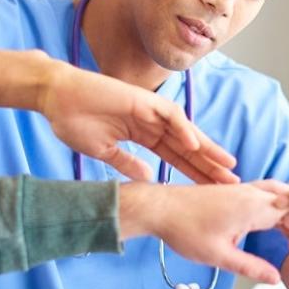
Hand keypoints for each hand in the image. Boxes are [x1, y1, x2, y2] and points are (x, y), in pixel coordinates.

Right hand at [39, 59, 237, 183]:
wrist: (55, 98)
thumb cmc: (74, 122)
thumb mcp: (104, 152)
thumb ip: (127, 163)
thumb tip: (148, 178)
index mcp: (143, 136)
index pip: (175, 157)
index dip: (194, 173)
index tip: (212, 191)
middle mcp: (151, 123)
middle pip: (187, 147)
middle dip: (209, 164)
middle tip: (232, 182)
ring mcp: (149, 110)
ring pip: (186, 131)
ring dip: (206, 147)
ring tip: (226, 165)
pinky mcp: (142, 99)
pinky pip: (169, 114)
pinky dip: (183, 128)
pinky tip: (195, 144)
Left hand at [120, 180, 288, 282]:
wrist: (160, 207)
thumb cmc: (184, 229)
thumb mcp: (219, 256)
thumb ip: (250, 267)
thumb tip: (274, 278)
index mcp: (253, 207)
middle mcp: (252, 193)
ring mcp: (243, 188)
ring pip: (281, 194)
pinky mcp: (234, 189)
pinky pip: (266, 192)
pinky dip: (278, 205)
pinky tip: (274, 221)